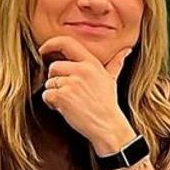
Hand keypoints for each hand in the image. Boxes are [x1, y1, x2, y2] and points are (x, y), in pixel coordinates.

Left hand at [39, 37, 136, 153]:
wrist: (107, 126)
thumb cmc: (107, 104)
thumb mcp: (111, 79)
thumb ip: (116, 63)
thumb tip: (126, 51)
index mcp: (91, 63)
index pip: (67, 43)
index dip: (51, 44)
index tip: (43, 50)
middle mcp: (81, 70)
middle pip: (54, 67)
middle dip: (56, 80)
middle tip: (69, 92)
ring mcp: (71, 83)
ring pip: (49, 83)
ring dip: (55, 94)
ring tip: (71, 102)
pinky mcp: (62, 96)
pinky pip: (46, 95)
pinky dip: (52, 104)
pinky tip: (65, 109)